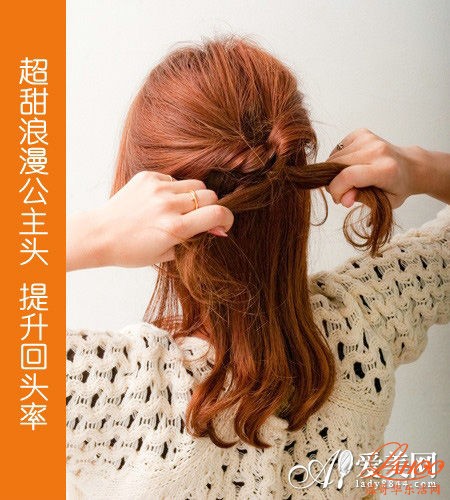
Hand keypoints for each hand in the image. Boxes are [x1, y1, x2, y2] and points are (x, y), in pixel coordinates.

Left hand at [67, 171, 233, 270]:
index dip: (228, 218)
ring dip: (195, 197)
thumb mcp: (167, 254)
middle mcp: (168, 205)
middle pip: (210, 196)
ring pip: (195, 184)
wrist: (100, 234)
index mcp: (175, 227)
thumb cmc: (132, 251)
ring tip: (180, 209)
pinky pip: (174, 179)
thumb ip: (195, 240)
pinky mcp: (148, 177)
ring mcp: (157, 188)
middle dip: (212, 208)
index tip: (224, 224)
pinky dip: (175, 190)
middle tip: (201, 218)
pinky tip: (161, 202)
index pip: (218, 214)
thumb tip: (218, 229)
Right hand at [324, 128, 426, 208]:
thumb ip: (361, 200)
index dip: (336, 190)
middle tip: (342, 191)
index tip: (338, 198)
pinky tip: (349, 166)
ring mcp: (368, 139)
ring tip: (348, 179)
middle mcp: (377, 150)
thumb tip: (343, 198)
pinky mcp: (361, 133)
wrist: (410, 166)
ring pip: (334, 157)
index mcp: (385, 169)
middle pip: (337, 165)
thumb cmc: (397, 186)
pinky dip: (337, 160)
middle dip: (333, 182)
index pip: (348, 176)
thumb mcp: (384, 202)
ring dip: (334, 172)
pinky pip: (337, 149)